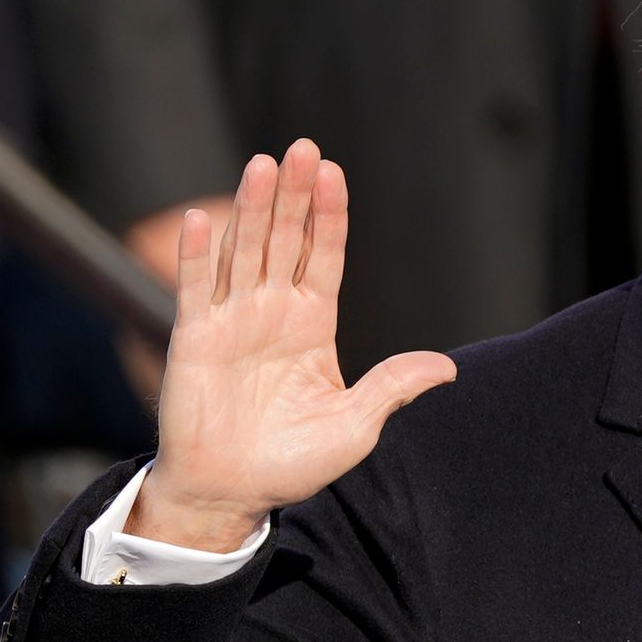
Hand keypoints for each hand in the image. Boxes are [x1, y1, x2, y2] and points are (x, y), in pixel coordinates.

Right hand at [130, 143, 456, 551]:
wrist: (230, 494)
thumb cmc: (292, 463)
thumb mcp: (355, 426)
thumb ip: (392, 388)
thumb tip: (448, 368)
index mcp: (313, 325)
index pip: (324, 257)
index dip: (329, 216)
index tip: (334, 172)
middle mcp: (272, 312)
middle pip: (285, 240)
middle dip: (294, 195)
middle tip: (302, 147)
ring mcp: (232, 321)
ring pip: (243, 252)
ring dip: (251, 208)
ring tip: (262, 164)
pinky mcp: (193, 339)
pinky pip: (194, 288)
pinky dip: (197, 254)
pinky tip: (202, 219)